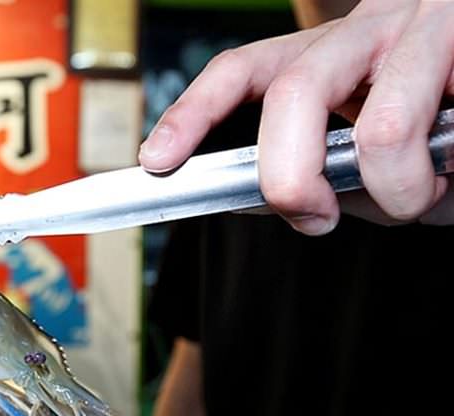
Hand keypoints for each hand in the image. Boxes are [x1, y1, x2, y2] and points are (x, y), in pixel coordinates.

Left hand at [138, 0, 453, 233]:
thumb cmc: (441, 116)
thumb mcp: (368, 144)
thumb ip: (319, 170)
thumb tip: (255, 203)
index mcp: (324, 56)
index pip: (242, 70)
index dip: (193, 113)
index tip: (158, 160)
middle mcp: (362, 33)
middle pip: (292, 97)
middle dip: (293, 182)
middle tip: (316, 218)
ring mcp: (418, 31)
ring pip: (379, 131)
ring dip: (397, 191)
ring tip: (421, 197)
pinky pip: (443, 137)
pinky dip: (441, 180)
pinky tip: (453, 170)